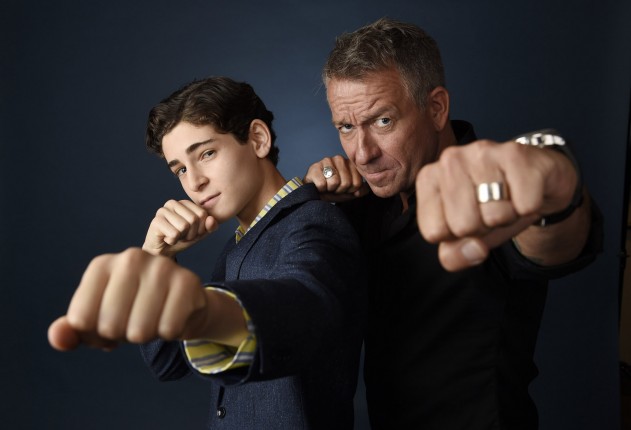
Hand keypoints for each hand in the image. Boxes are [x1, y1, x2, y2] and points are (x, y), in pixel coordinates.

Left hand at [48, 248, 208, 350]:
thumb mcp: (97, 321)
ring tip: (152, 318)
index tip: (107, 322)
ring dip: (146, 335)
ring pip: (140, 331)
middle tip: (133, 321)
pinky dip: (169, 333)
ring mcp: (161, 267)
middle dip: (121, 335)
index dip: (93, 334)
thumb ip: (72, 331)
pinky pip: (169, 329)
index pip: (81, 319)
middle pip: (110, 326)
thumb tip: (57, 338)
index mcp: (102, 264)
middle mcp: (131, 258)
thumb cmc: (132, 311)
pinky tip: (172, 315)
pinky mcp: (188, 281)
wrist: (181, 303)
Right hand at [142, 200, 217, 257]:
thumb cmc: (182, 239)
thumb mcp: (200, 233)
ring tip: (174, 236)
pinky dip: (173, 241)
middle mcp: (173, 203)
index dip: (201, 228)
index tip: (191, 232)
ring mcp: (163, 211)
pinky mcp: (156, 221)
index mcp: (185, 203)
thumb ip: (210, 226)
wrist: (163, 252)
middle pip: (194, 219)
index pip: (203, 214)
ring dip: (182, 237)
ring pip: (184, 226)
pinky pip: (174, 234)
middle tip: (181, 236)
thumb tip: (211, 219)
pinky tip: (166, 239)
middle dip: (191, 233)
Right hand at [303, 155, 369, 201]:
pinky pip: (322, 184)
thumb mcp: (350, 192)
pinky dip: (320, 189)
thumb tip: (360, 191)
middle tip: (333, 188)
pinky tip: (318, 185)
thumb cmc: (333, 191)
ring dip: (330, 189)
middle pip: (346, 183)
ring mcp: (326, 161)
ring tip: (326, 186)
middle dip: (339, 190)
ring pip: (334, 182)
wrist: (314, 193)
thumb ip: (361, 190)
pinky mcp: (314, 167)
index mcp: (351, 164)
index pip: (357, 183)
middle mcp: (339, 159)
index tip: (343, 189)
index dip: (350, 191)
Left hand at [415, 139, 577, 270]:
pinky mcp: (516, 153)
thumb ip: (454, 255)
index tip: (468, 218)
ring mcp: (482, 152)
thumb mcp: (465, 237)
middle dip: (484, 226)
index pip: (434, 233)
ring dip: (507, 216)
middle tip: (491, 208)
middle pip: (462, 226)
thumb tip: (475, 250)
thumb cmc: (492, 206)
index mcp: (428, 179)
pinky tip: (524, 190)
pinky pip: (524, 205)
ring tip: (507, 198)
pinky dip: (530, 207)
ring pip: (494, 215)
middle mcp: (450, 160)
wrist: (536, 180)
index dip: (457, 236)